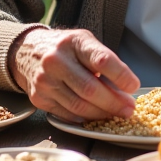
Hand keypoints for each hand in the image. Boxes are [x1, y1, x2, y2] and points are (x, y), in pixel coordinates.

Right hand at [9, 28, 139, 122]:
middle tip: (129, 109)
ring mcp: (45, 80)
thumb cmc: (64, 48)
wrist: (26, 52)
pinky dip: (85, 118)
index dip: (121, 75)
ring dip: (102, 114)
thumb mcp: (84, 43)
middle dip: (114, 102)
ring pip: (79, 105)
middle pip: (90, 88)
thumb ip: (104, 61)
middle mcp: (56, 60)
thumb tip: (126, 89)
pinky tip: (96, 116)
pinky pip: (67, 114)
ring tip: (117, 114)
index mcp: (73, 42)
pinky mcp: (39, 98)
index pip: (101, 60)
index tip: (134, 86)